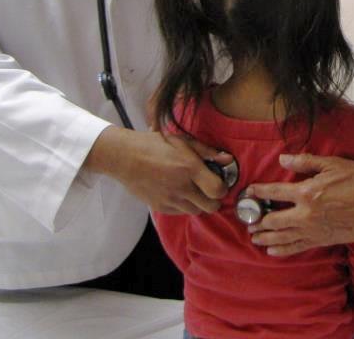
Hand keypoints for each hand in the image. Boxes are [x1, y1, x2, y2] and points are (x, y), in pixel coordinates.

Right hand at [85, 126, 230, 214]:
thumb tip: (228, 159)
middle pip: (210, 207)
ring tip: (194, 190)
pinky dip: (185, 206)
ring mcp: (170, 200)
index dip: (222, 188)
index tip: (219, 181)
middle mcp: (182, 187)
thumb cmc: (156, 145)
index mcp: (189, 168)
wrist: (126, 158)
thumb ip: (207, 151)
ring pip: (196, 211)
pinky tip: (180, 192)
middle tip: (210, 189)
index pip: (218, 190)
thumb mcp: (183, 141)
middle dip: (214, 200)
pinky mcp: (160, 207)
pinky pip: (181, 212)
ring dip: (199, 203)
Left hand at [245, 153, 353, 256]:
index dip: (259, 192)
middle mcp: (306, 214)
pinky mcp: (322, 240)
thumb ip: (306, 161)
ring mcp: (313, 230)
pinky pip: (297, 247)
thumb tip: (284, 158)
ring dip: (265, 238)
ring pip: (282, 237)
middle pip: (274, 220)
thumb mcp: (332, 164)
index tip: (248, 192)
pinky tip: (273, 251)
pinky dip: (282, 250)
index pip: (275, 192)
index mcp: (307, 192)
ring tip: (254, 238)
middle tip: (247, 221)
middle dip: (258, 221)